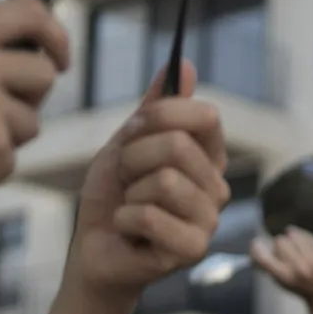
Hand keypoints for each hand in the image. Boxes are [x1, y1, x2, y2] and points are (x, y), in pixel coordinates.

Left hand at [64, 61, 229, 309]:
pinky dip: (125, 219)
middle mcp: (218, 185)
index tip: (133, 129)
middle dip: (133, 159)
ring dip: (129, 192)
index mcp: (208, 156)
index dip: (160, 115)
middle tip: (125, 179)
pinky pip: (150, 216)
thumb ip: (155, 109)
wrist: (95, 249)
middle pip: (177, 146)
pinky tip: (129, 231)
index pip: (205, 115)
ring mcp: (209, 219)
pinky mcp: (193, 249)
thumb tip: (184, 64)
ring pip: (165, 181)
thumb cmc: (113, 197)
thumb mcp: (126, 144)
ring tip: (129, 205)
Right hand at [252, 227, 312, 308]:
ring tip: (296, 248)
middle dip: (280, 244)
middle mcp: (299, 269)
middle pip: (279, 241)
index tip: (256, 243)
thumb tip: (255, 244)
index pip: (263, 257)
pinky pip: (308, 235)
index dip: (256, 248)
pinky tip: (306, 245)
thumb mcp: (281, 281)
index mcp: (285, 278)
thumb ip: (268, 265)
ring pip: (294, 234)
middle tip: (286, 252)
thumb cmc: (300, 287)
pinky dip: (304, 238)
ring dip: (292, 238)